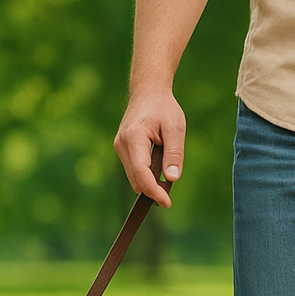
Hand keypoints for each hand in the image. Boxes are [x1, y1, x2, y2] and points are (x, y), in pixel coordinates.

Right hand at [113, 89, 182, 207]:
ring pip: (133, 177)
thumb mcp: (176, 128)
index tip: (167, 203)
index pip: (141, 174)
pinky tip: (158, 169)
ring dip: (149, 182)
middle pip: (135, 179)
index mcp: (134, 138)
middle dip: (152, 190)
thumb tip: (172, 179)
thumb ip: (174, 154)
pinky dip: (145, 174)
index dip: (153, 192)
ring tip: (166, 175)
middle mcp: (121, 144)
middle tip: (170, 194)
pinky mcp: (121, 148)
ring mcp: (119, 146)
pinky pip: (133, 169)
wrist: (148, 92)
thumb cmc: (164, 108)